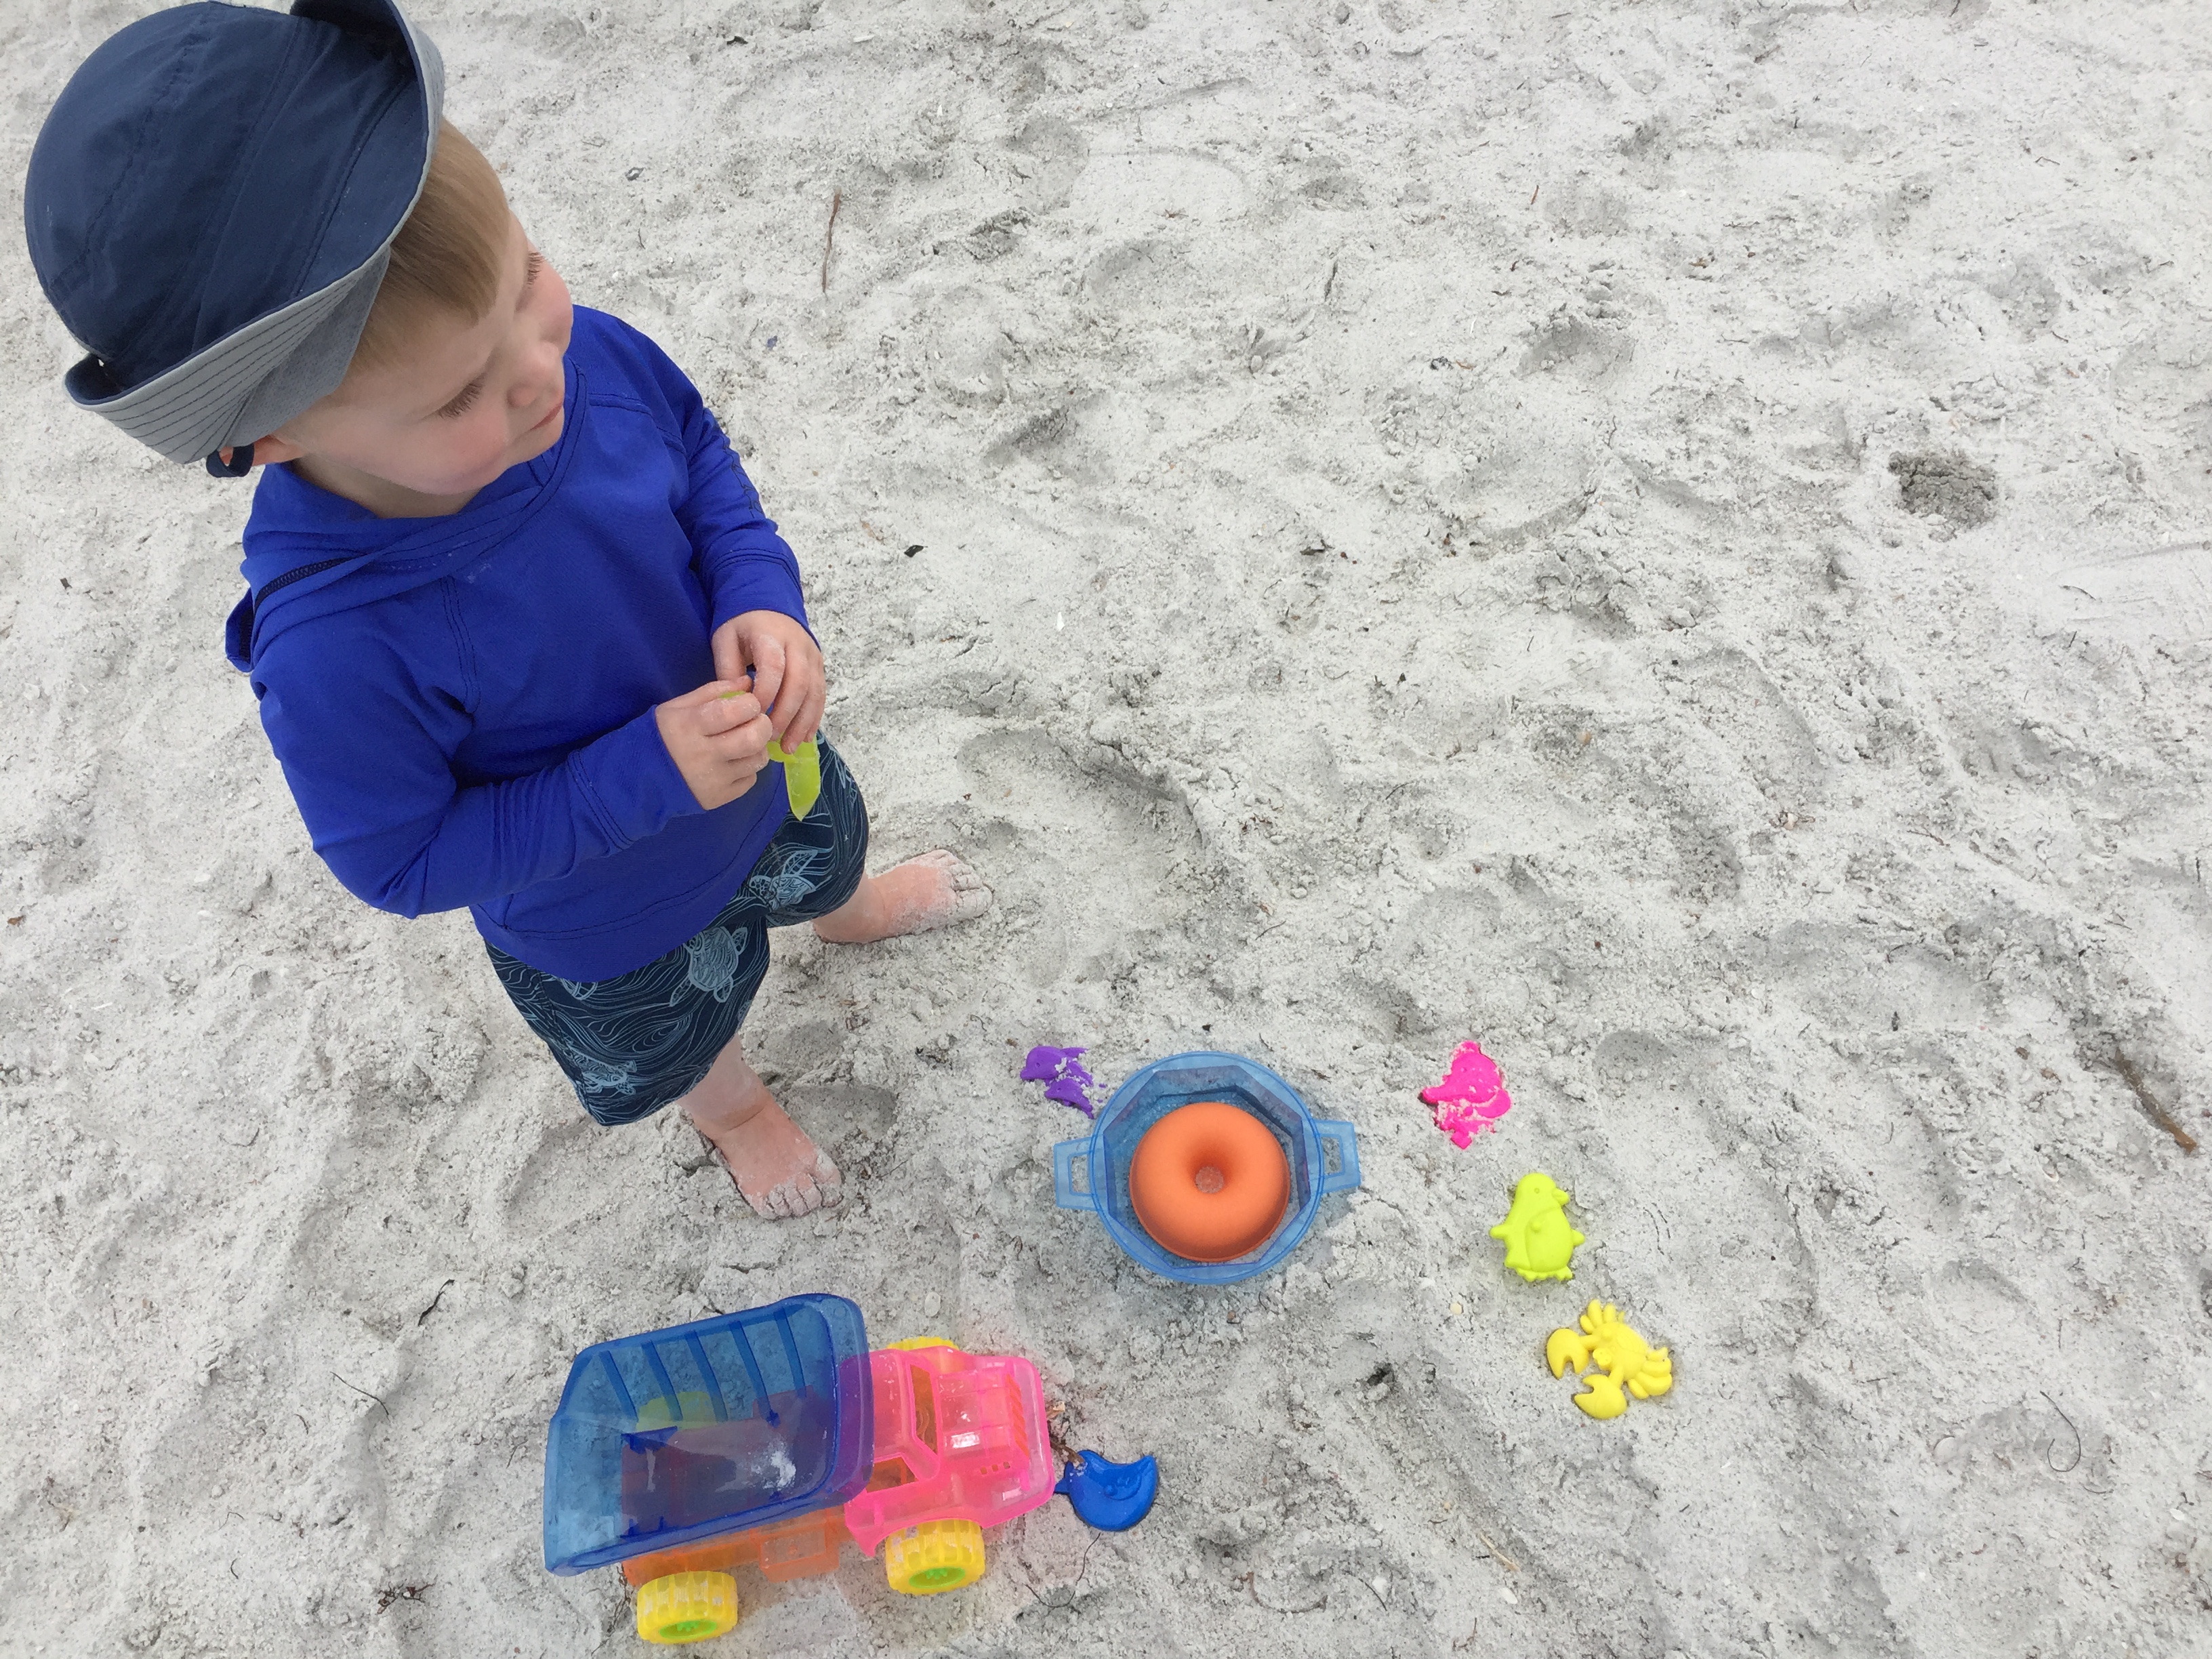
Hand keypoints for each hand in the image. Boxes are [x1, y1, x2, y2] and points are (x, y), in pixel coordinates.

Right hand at [655, 680, 773, 809]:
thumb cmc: (663, 735)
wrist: (640, 777)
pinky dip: (748, 768)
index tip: (748, 703)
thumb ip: (714, 692)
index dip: (750, 704)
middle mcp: (703, 754)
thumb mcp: (679, 707)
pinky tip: (733, 762)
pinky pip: (751, 779)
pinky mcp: (719, 798)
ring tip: (744, 742)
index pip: (733, 711)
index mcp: (690, 726)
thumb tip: (748, 683)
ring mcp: (713, 779)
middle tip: (755, 721)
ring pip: (757, 760)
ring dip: (758, 747)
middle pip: (752, 738)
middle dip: (762, 724)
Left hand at [712, 610, 824, 746]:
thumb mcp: (725, 639)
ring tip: (789, 746)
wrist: (768, 604)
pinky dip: (813, 718)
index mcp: (771, 635)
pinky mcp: (819, 665)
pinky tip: (804, 737)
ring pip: (814, 692)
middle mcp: (798, 645)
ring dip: (803, 722)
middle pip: (799, 683)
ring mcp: (812, 656)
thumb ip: (728, 668)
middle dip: (786, 715)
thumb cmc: (742, 625)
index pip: (774, 667)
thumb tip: (735, 703)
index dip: (766, 694)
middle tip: (771, 738)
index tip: (752, 715)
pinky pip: (821, 695)